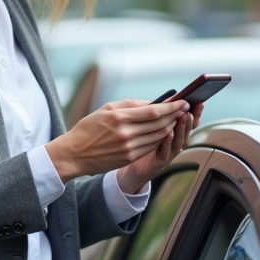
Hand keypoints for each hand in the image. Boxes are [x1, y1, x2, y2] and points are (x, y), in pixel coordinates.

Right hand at [45, 99, 188, 182]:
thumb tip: (152, 102)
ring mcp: (128, 147)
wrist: (74, 154)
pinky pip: (151, 147)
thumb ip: (130, 104)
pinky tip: (165, 132)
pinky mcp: (129, 158)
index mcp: (119, 117)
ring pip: (158, 136)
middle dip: (175, 115)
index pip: (153, 111)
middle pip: (159, 123)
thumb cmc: (88, 128)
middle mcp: (125, 133)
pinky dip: (161, 139)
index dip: (171, 106)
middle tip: (185, 109)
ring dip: (171, 127)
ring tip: (177, 119)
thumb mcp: (105, 109)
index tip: (182, 101)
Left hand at [116, 100, 203, 192]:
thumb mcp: (152, 124)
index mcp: (176, 132)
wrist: (133, 166)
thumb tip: (169, 98)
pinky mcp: (160, 162)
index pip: (189, 122)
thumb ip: (161, 114)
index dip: (195, 113)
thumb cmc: (143, 142)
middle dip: (190, 120)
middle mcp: (175, 143)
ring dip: (182, 129)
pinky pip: (166, 152)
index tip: (199, 103)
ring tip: (183, 118)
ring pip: (179, 141)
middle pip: (186, 131)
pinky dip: (168, 143)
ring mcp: (169, 153)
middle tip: (190, 110)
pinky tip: (169, 134)